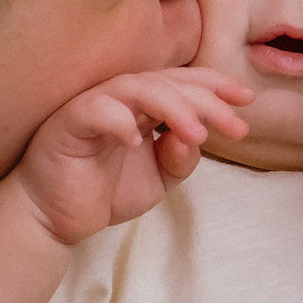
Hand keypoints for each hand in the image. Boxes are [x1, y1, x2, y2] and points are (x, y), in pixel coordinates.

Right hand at [11, 67, 249, 243]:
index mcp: (143, 104)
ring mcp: (94, 104)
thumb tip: (194, 138)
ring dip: (173, 107)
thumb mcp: (158, 179)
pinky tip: (137, 140)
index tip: (247, 100)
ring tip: (197, 134)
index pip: (183, 83)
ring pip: (138, 88)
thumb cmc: (104, 191)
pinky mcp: (68, 121)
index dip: (215, 85)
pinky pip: (96, 110)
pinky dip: (118, 120)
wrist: (55, 219)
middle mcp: (121, 97)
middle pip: (168, 83)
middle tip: (234, 124)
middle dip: (206, 100)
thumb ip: (181, 159)